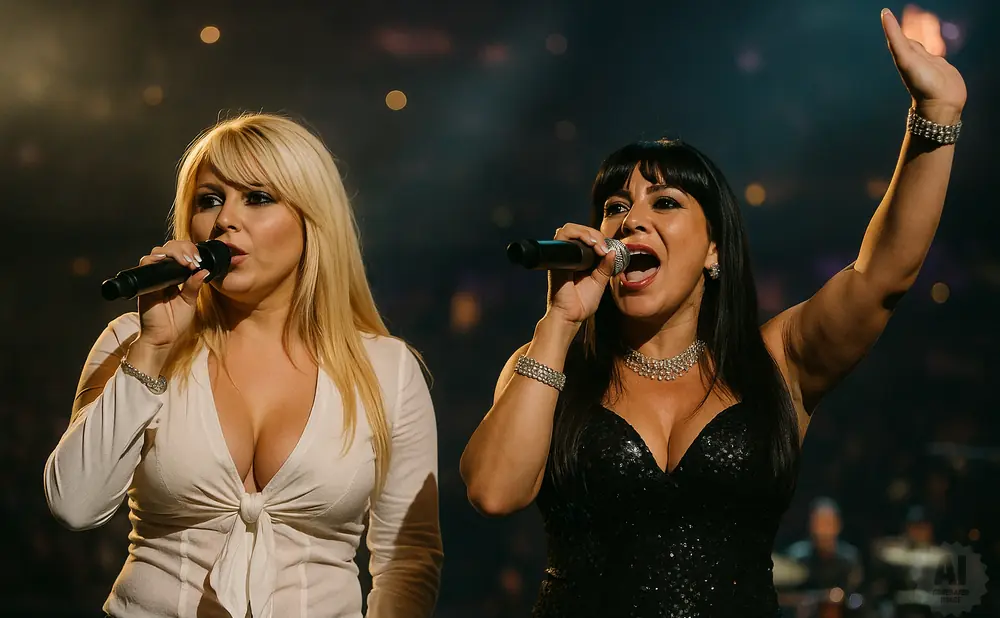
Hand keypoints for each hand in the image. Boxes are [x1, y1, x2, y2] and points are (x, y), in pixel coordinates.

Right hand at [135, 240, 210, 349]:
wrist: (162, 338)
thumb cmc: (175, 322)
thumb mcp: (189, 301)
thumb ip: (194, 285)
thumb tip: (204, 270)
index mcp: (174, 278)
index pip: (180, 255)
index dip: (190, 251)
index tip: (199, 260)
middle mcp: (162, 275)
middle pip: (170, 248)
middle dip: (184, 248)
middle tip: (194, 260)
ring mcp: (153, 277)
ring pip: (159, 252)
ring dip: (175, 252)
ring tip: (188, 262)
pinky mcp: (145, 282)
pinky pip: (146, 263)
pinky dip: (158, 258)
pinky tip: (171, 263)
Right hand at [544, 224, 619, 325]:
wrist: (571, 315)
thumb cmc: (582, 303)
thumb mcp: (600, 282)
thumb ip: (605, 266)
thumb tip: (612, 251)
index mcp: (580, 260)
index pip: (587, 237)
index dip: (598, 238)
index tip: (607, 250)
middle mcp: (570, 256)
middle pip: (579, 230)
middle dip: (594, 233)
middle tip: (603, 247)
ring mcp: (563, 256)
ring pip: (569, 229)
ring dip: (586, 232)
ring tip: (597, 244)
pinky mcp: (557, 259)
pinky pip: (562, 237)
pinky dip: (578, 235)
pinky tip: (590, 244)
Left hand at [881, 8, 965, 122]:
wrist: (941, 104)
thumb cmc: (922, 83)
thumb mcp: (906, 56)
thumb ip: (895, 36)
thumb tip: (884, 13)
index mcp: (903, 54)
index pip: (899, 33)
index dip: (895, 22)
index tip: (889, 11)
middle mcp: (914, 57)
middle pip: (911, 35)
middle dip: (912, 24)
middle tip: (913, 10)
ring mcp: (927, 62)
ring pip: (924, 41)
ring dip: (924, 30)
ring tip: (925, 19)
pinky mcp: (941, 66)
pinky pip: (937, 49)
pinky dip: (936, 41)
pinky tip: (935, 42)